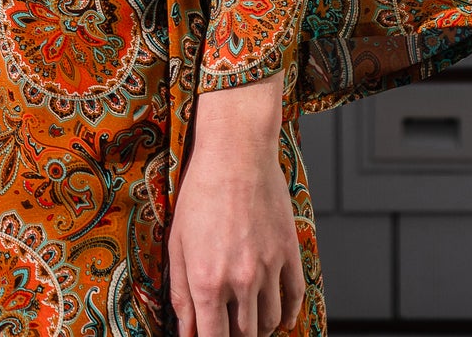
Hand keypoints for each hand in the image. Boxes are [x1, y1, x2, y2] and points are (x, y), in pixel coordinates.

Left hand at [168, 76, 304, 336]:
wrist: (236, 153)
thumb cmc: (201, 192)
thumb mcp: (177, 243)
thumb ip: (181, 293)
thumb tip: (185, 331)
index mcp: (208, 281)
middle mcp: (241, 281)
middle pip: (243, 335)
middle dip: (232, 334)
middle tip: (225, 322)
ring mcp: (269, 268)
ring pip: (269, 322)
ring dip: (257, 326)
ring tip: (246, 317)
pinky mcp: (289, 253)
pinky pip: (294, 299)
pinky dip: (287, 314)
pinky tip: (278, 317)